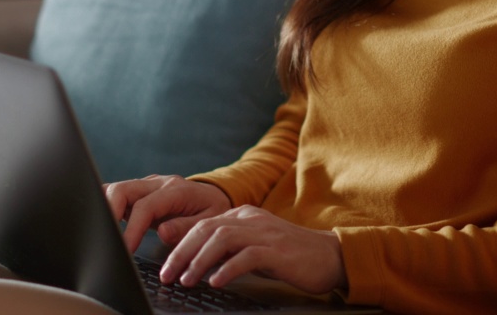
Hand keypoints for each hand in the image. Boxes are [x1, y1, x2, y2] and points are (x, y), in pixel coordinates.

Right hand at [105, 175, 231, 252]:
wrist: (213, 195)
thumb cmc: (211, 209)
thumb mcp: (209, 221)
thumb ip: (186, 227)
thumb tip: (163, 233)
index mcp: (175, 190)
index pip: (145, 206)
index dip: (132, 228)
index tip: (126, 249)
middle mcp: (156, 184)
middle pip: (122, 189)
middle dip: (108, 212)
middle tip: (104, 239)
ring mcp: (144, 186)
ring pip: (114, 189)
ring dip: (103, 208)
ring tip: (100, 232)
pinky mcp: (136, 193)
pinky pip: (115, 194)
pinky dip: (105, 206)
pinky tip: (102, 224)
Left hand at [159, 205, 346, 294]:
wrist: (330, 256)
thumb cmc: (290, 256)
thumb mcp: (253, 248)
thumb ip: (228, 249)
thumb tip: (196, 261)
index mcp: (243, 214)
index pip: (202, 224)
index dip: (179, 245)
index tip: (166, 267)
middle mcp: (251, 219)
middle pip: (206, 228)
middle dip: (181, 252)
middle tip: (167, 275)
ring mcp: (265, 232)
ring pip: (222, 238)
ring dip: (199, 261)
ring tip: (187, 280)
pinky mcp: (277, 250)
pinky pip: (247, 256)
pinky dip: (228, 269)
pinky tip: (216, 282)